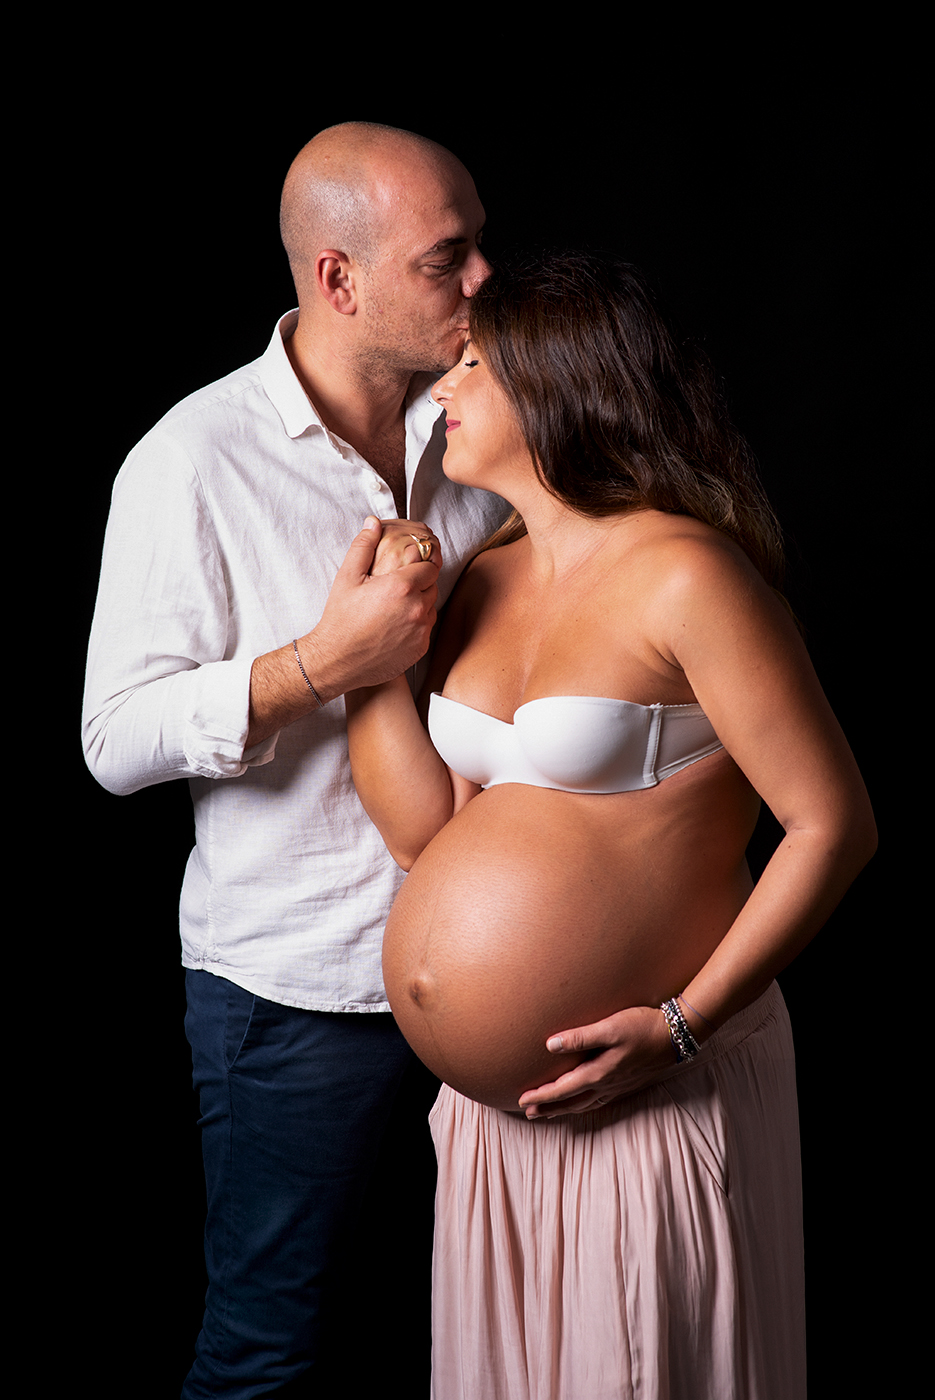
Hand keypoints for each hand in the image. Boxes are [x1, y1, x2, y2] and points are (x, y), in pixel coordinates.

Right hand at [303, 518, 440, 694]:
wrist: (337, 661)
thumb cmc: (340, 619)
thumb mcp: (347, 577)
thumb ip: (364, 546)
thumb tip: (373, 523)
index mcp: (402, 586)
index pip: (430, 564)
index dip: (421, 562)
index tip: (409, 565)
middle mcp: (417, 608)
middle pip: (432, 585)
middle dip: (419, 582)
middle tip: (397, 586)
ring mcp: (421, 630)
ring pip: (431, 607)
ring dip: (419, 602)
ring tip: (394, 606)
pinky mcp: (421, 648)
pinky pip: (427, 628)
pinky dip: (417, 623)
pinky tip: (396, 624)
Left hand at [518, 1006, 676, 1118]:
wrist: (676, 1034)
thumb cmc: (642, 1026)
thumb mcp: (610, 1027)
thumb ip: (580, 1037)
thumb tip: (550, 1045)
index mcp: (599, 1073)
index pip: (563, 1089)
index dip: (542, 1095)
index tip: (522, 1100)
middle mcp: (606, 1085)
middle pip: (571, 1102)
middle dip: (549, 1107)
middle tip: (527, 1112)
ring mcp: (618, 1086)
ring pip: (584, 1104)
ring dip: (564, 1109)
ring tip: (548, 1113)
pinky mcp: (626, 1082)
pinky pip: (598, 1101)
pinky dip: (584, 1106)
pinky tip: (582, 1103)